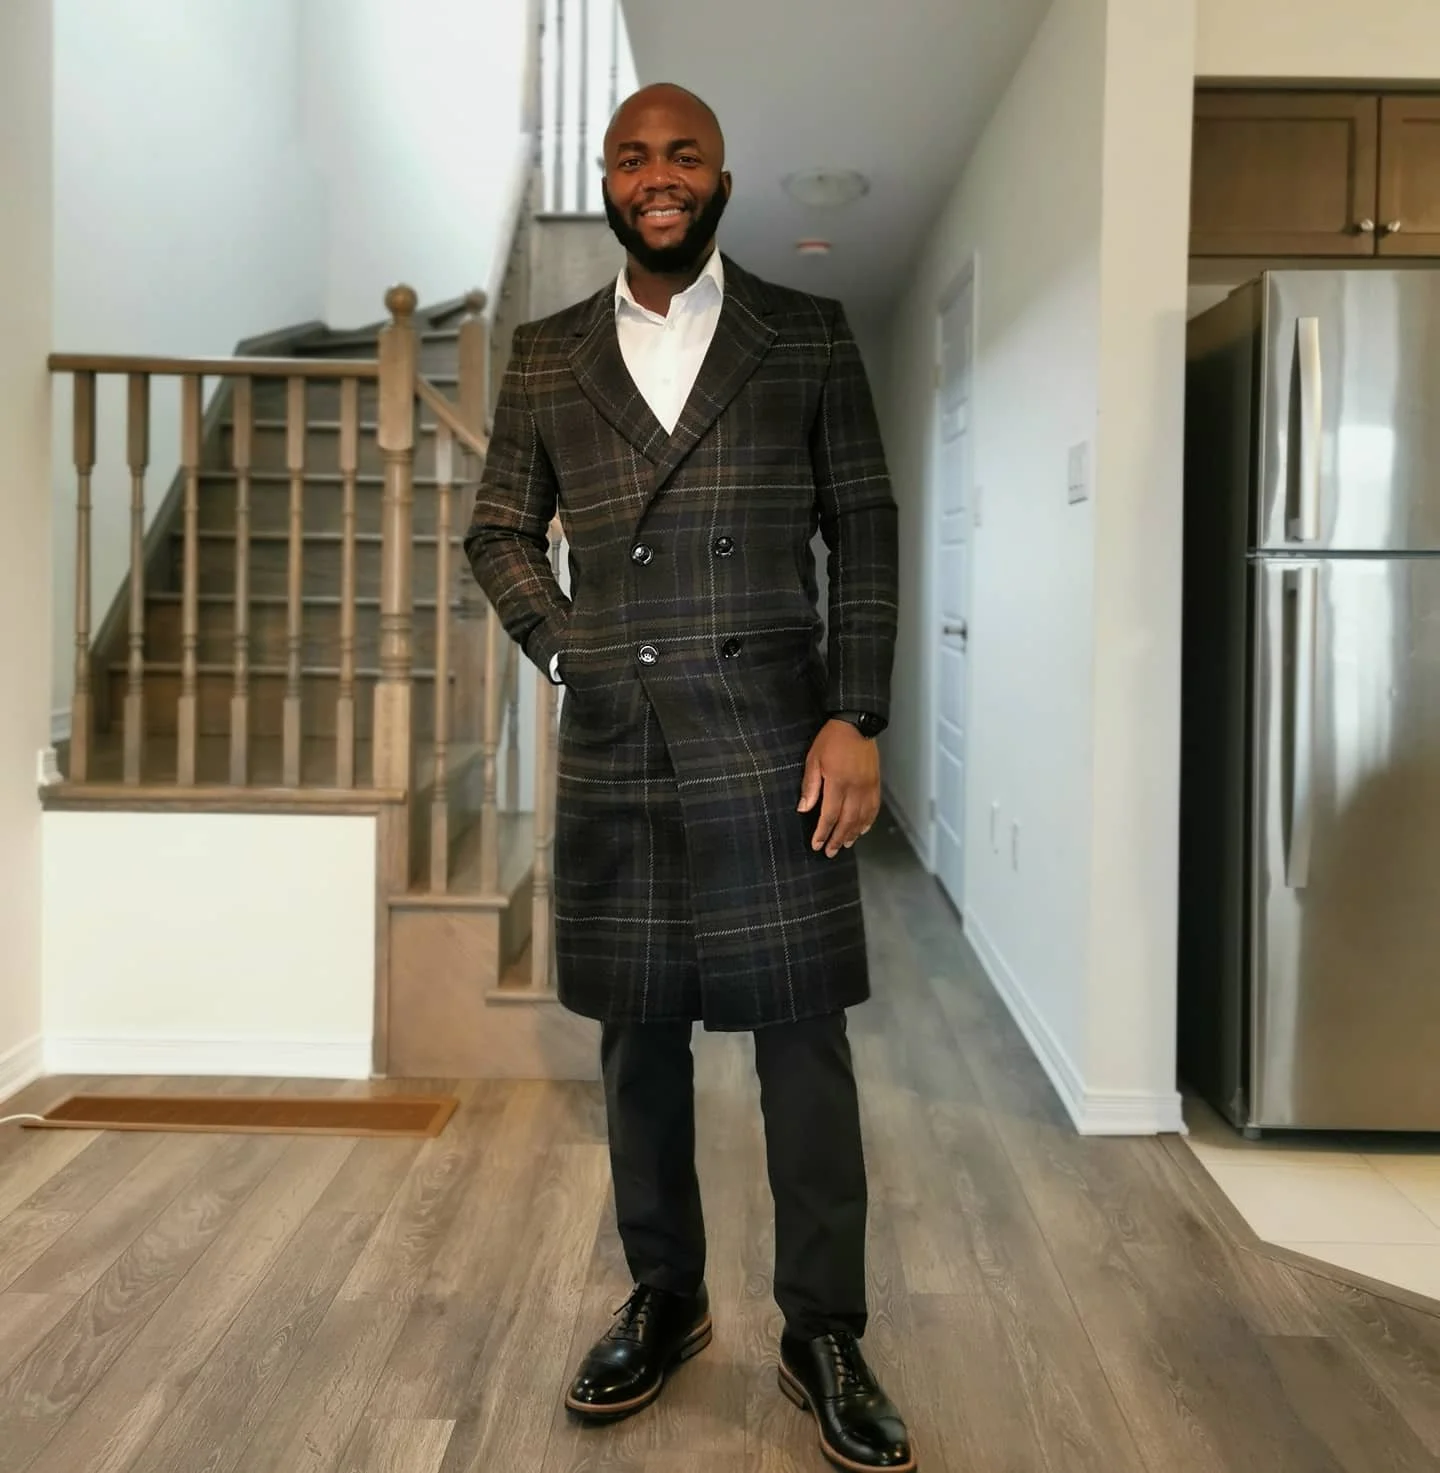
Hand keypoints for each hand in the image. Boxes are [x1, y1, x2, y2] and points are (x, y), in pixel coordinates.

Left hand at [797, 720, 881, 857]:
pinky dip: (868, 821)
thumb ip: (810, 785)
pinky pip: (874, 808)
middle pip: (847, 821)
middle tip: (829, 852)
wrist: (857, 723)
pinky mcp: (876, 783)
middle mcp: (855, 789)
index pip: (830, 815)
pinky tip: (863, 829)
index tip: (816, 844)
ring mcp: (868, 787)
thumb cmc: (831, 740)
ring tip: (844, 845)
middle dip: (837, 838)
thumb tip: (804, 809)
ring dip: (853, 834)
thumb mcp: (813, 759)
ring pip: (862, 818)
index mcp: (838, 783)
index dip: (822, 832)